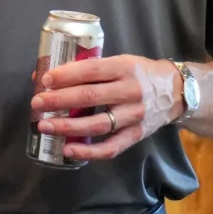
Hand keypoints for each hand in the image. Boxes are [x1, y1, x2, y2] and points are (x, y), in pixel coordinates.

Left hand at [31, 55, 183, 160]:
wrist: (176, 91)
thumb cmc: (139, 73)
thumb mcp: (120, 61)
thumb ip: (91, 69)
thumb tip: (50, 76)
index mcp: (124, 67)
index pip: (91, 70)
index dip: (66, 75)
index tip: (45, 79)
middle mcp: (130, 91)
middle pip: (90, 96)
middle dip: (59, 100)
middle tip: (37, 102)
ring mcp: (134, 116)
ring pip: (97, 124)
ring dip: (67, 127)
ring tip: (44, 125)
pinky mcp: (136, 135)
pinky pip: (111, 148)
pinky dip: (88, 152)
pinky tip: (68, 149)